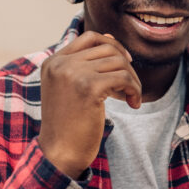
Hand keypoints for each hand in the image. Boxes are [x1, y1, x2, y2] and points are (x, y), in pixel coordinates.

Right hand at [39, 32, 141, 177]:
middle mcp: (60, 64)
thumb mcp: (72, 88)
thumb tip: (112, 38)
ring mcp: (73, 73)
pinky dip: (135, 90)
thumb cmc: (70, 123)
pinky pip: (124, 78)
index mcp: (53, 62)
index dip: (113, 46)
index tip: (125, 64)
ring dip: (133, 80)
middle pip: (108, 48)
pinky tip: (134, 104)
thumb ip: (87, 64)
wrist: (60, 152)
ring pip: (119, 62)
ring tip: (132, 97)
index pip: (89, 37)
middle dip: (126, 65)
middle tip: (131, 86)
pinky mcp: (88, 87)